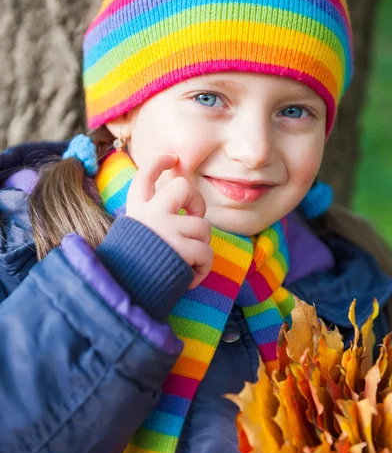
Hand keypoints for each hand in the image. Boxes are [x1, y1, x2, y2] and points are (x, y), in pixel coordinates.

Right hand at [125, 154, 212, 288]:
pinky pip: (206, 253)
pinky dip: (203, 268)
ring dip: (201, 247)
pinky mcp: (180, 249)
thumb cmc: (132, 269)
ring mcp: (166, 229)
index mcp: (136, 211)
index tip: (172, 158)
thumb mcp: (133, 237)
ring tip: (188, 262)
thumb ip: (149, 221)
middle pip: (183, 187)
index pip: (145, 175)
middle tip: (192, 219)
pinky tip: (190, 278)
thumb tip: (178, 213)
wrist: (123, 293)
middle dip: (196, 201)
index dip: (159, 162)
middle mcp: (151, 214)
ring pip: (203, 226)